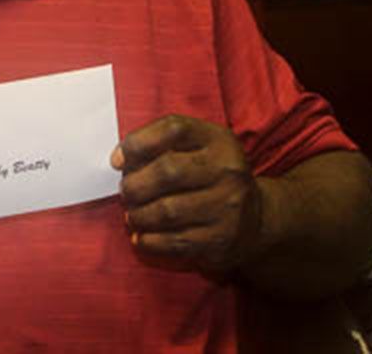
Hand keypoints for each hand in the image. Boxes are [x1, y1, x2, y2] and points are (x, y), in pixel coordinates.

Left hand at [110, 115, 261, 273]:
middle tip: (126, 192)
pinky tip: (141, 236)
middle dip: (135, 184)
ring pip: (167, 210)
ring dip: (138, 214)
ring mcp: (228, 207)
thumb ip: (158, 141)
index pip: (174, 129)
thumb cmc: (209, 175)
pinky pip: (174, 242)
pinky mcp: (221, 240)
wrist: (256, 219)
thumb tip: (118, 159)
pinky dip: (149, 240)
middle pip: (167, 171)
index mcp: (219, 140)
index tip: (116, 160)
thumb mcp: (196, 147)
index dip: (138, 142)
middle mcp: (228, 171)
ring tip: (132, 214)